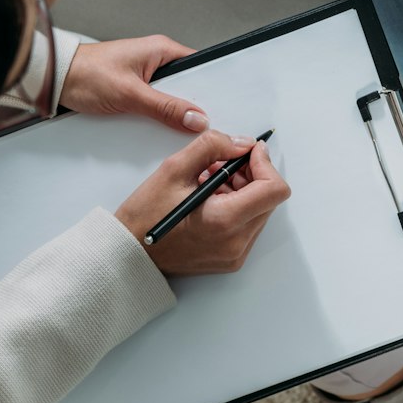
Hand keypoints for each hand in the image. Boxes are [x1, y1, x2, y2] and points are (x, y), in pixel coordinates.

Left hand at [58, 36, 205, 132]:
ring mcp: (144, 72)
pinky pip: (154, 101)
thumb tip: (195, 118)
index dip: (208, 88)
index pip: (198, 67)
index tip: (213, 109)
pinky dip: (156, 113)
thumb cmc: (86, 73)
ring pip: (169, 95)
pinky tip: (154, 123)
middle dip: (188, 104)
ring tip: (171, 124)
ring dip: (170, 110)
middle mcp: (155, 58)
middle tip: (193, 123)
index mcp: (161, 49)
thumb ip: (165, 107)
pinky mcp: (133, 85)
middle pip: (185, 84)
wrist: (55, 79)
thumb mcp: (131, 94)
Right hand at [114, 131, 290, 275]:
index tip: (247, 151)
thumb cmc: (146, 215)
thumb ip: (213, 146)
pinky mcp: (230, 259)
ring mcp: (235, 255)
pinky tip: (209, 199)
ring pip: (259, 211)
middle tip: (220, 164)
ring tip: (208, 182)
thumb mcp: (175, 168)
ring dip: (243, 190)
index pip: (274, 189)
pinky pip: (247, 226)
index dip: (264, 163)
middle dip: (251, 175)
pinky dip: (236, 207)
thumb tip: (243, 143)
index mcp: (225, 221)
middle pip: (269, 199)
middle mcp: (236, 243)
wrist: (128, 255)